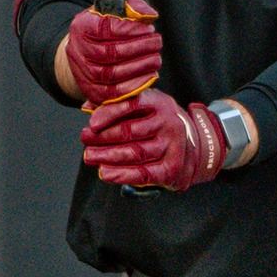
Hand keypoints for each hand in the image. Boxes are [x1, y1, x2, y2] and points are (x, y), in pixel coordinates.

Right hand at [64, 0, 161, 105]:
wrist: (90, 50)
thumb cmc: (108, 27)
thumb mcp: (118, 11)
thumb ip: (134, 7)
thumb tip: (149, 15)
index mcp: (81, 26)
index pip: (103, 28)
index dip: (129, 30)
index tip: (149, 28)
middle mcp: (76, 50)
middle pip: (108, 53)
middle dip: (138, 48)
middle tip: (157, 42)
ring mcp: (82, 72)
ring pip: (110, 74)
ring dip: (138, 67)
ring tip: (156, 58)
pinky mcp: (90, 91)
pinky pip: (112, 93)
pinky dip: (133, 86)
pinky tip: (149, 76)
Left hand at [80, 89, 227, 192]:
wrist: (191, 145)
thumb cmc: (155, 123)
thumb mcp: (142, 107)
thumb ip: (115, 105)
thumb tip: (86, 107)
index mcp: (158, 102)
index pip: (133, 103)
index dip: (110, 112)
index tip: (91, 122)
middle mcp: (168, 122)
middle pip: (130, 131)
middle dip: (103, 136)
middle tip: (85, 139)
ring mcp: (172, 146)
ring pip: (135, 153)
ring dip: (108, 156)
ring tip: (89, 156)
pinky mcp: (172, 167)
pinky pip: (144, 173)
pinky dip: (122, 175)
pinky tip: (105, 173)